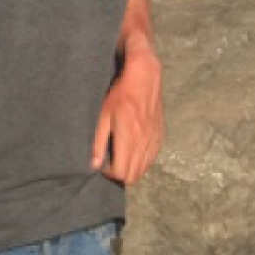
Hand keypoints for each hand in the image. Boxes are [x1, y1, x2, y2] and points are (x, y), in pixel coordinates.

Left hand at [91, 51, 162, 183]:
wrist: (145, 79)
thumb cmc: (120, 95)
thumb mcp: (104, 116)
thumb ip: (99, 142)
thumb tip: (94, 165)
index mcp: (128, 138)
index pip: (120, 172)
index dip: (109, 173)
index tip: (102, 165)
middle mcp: (143, 142)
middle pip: (133, 175)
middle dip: (120, 175)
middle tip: (111, 163)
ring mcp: (153, 140)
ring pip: (143, 169)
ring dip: (131, 169)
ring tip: (121, 158)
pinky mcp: (159, 135)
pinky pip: (152, 158)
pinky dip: (143, 161)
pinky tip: (134, 151)